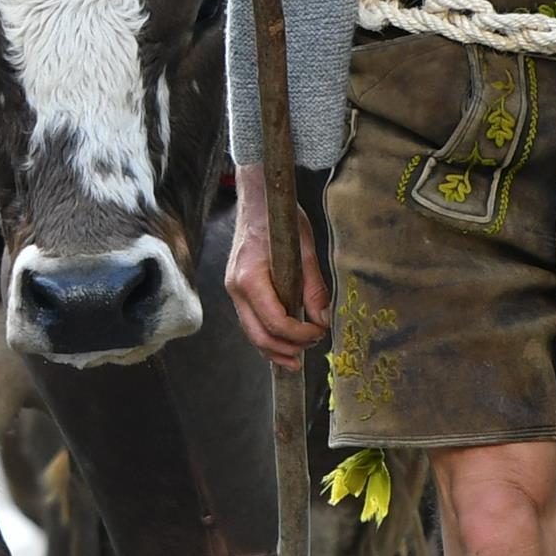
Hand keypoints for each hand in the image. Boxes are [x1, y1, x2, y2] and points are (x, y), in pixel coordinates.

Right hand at [224, 198, 332, 369]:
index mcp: (250, 277)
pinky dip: (265, 336)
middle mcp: (236, 287)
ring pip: (251, 332)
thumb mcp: (305, 249)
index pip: (275, 321)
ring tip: (296, 357)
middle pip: (258, 335)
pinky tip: (282, 343)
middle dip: (286, 349)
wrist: (257, 197)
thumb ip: (313, 287)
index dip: (299, 335)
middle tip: (311, 349)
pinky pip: (250, 320)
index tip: (320, 332)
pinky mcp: (237, 288)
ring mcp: (233, 289)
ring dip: (274, 349)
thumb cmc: (279, 217)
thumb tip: (322, 319)